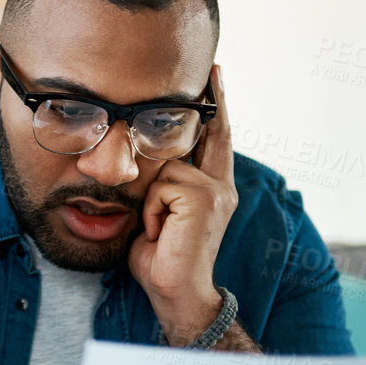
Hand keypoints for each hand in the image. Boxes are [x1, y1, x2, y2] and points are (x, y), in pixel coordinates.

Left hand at [127, 65, 236, 343]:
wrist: (176, 294)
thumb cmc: (160, 259)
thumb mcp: (159, 214)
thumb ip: (162, 186)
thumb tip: (144, 159)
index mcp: (214, 188)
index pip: (217, 140)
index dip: (217, 107)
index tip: (215, 74)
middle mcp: (221, 186)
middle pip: (211, 133)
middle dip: (212, 102)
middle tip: (212, 71)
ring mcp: (216, 191)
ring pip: (166, 166)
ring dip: (150, 198)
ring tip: (156, 227)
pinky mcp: (203, 198)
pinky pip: (161, 186)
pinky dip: (150, 210)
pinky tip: (158, 232)